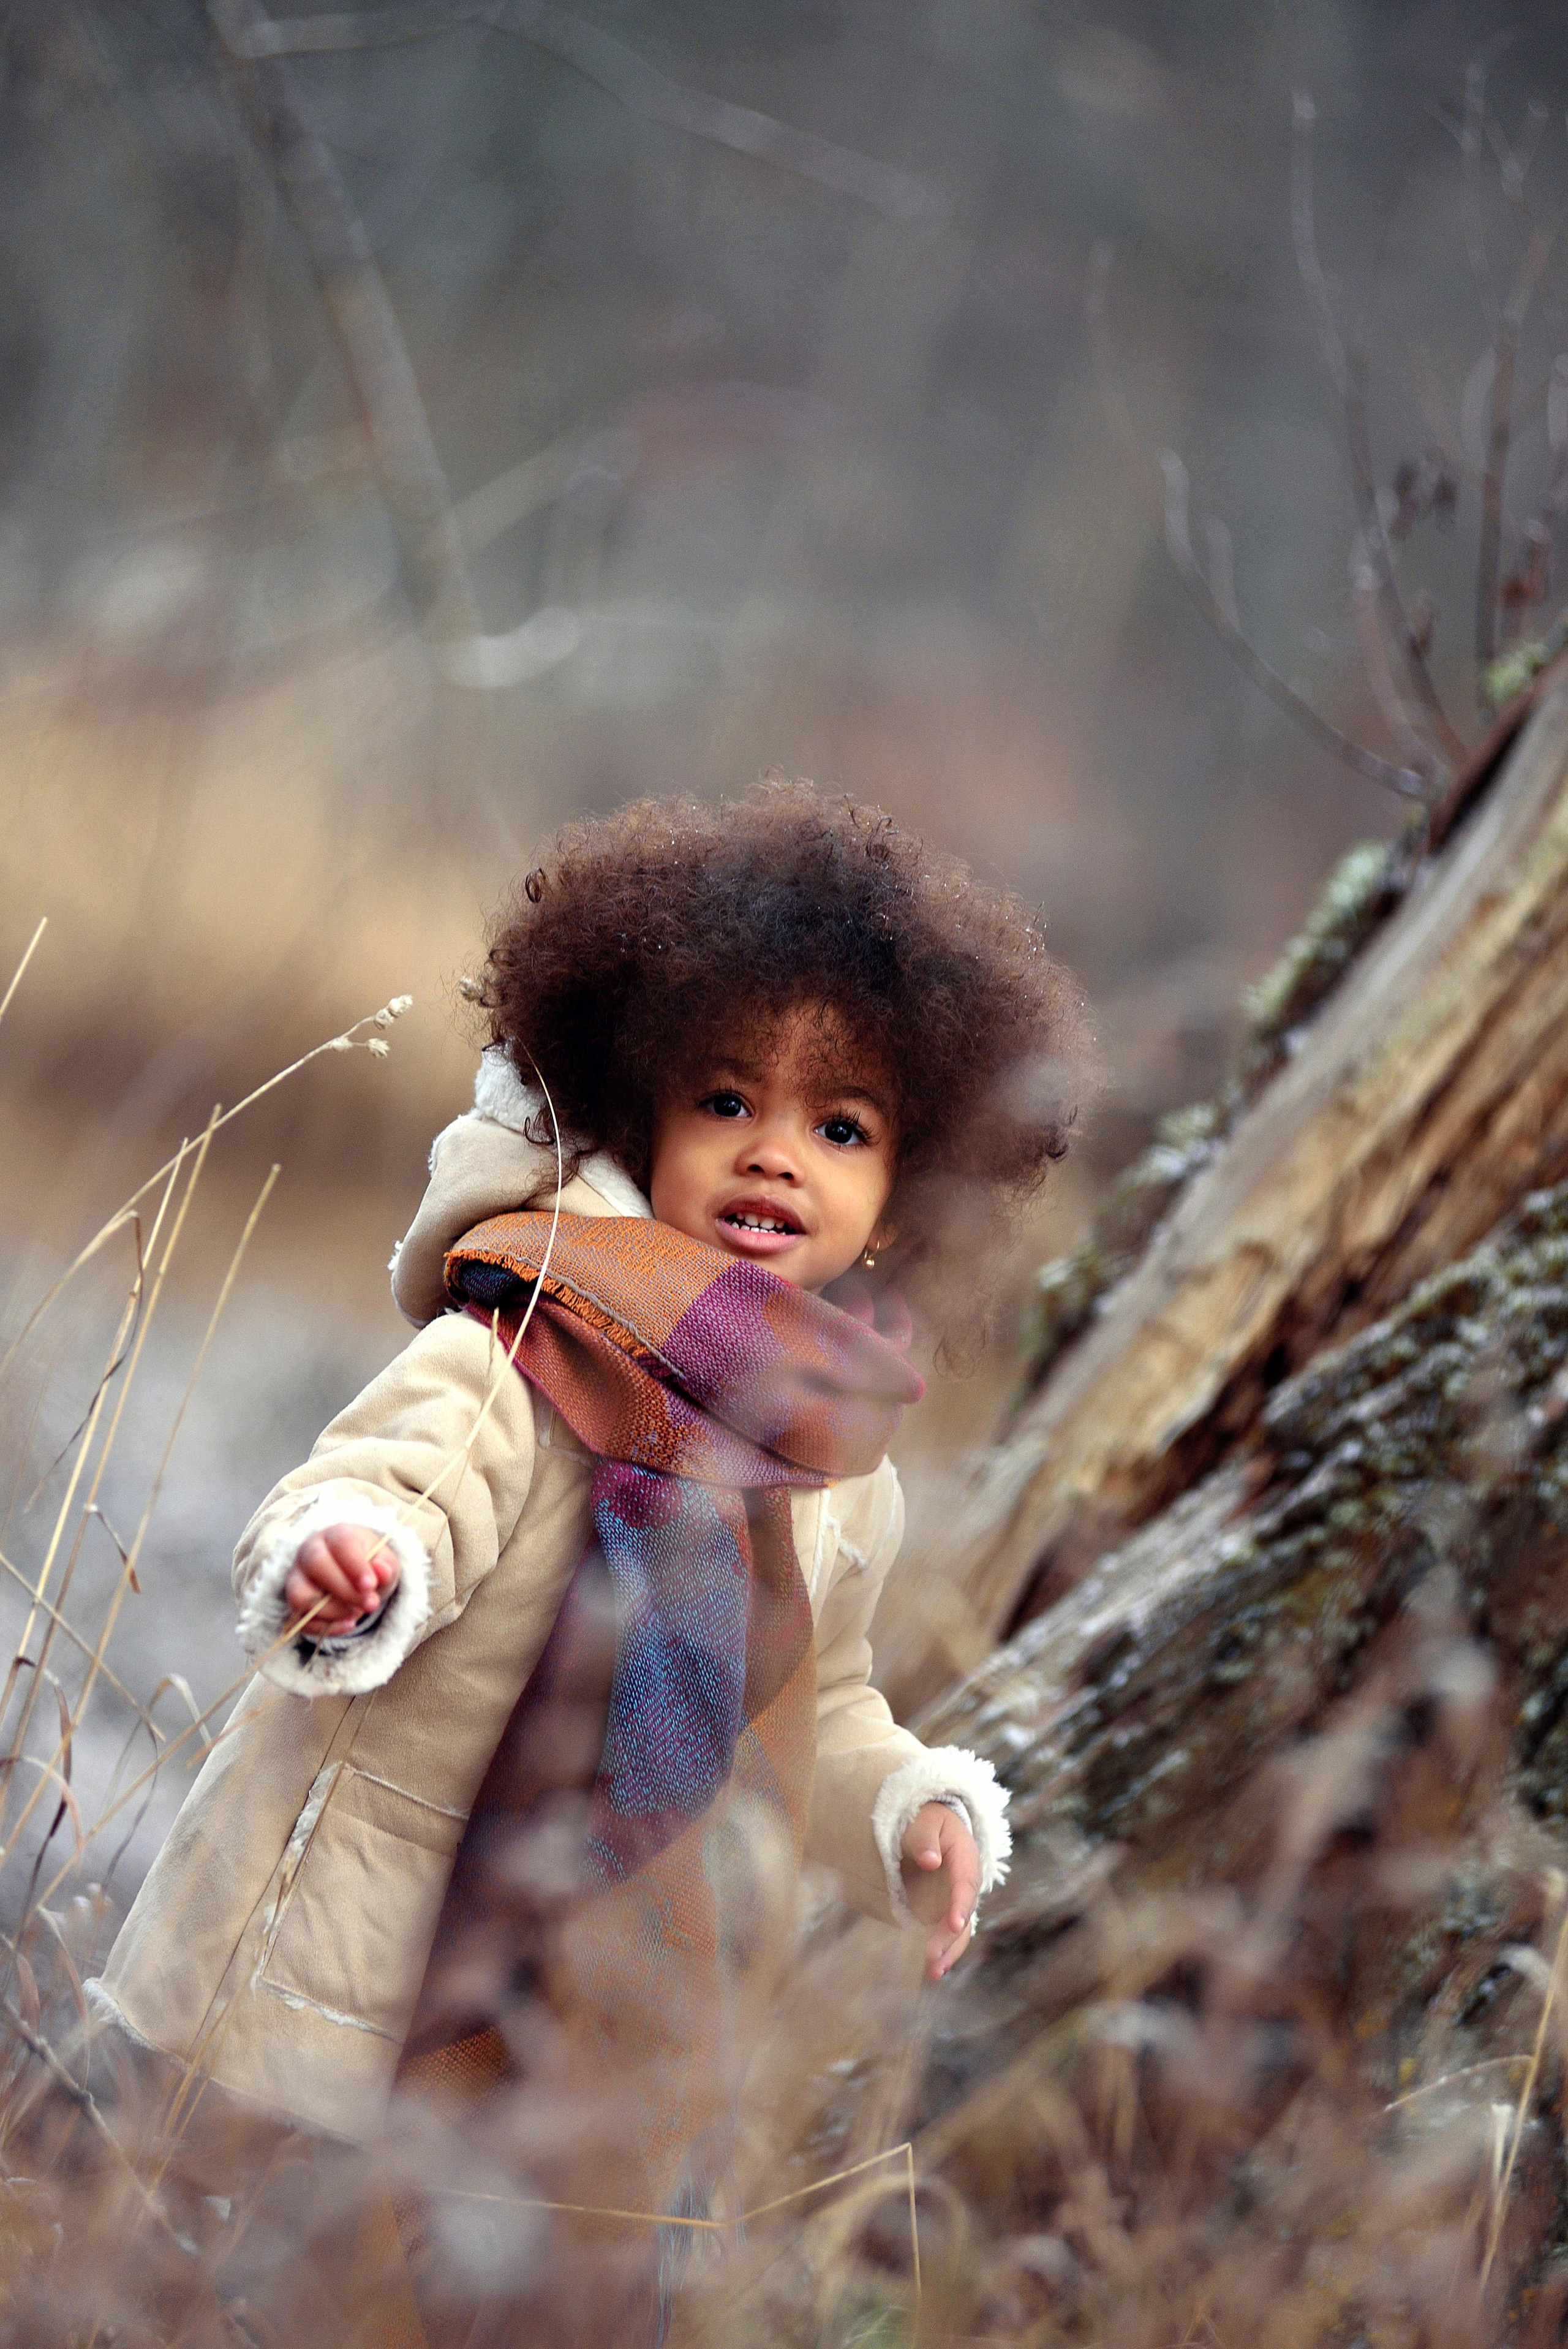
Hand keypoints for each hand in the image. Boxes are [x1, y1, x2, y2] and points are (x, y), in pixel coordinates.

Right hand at [284, 1524, 399, 1634]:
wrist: (352, 1571)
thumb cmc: (368, 1562)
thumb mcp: (383, 1561)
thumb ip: (385, 1565)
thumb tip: (383, 1572)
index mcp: (336, 1535)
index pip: (340, 1543)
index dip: (355, 1565)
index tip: (370, 1585)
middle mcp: (310, 1552)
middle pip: (317, 1565)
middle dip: (345, 1590)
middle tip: (370, 1604)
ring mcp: (297, 1577)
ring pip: (300, 1596)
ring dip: (332, 1611)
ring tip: (356, 1613)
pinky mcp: (293, 1601)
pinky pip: (301, 1619)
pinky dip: (326, 1627)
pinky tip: (348, 1624)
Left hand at [901, 1801, 980, 1981]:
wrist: (926, 1828)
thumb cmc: (925, 1821)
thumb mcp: (925, 1821)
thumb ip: (925, 1837)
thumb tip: (930, 1860)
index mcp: (965, 1855)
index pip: (966, 1882)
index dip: (961, 1904)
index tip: (954, 1924)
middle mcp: (966, 1882)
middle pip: (963, 1912)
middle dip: (950, 1937)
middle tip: (932, 1957)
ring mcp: (957, 1899)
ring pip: (959, 1930)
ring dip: (948, 1952)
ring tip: (932, 1973)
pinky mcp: (945, 1912)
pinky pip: (948, 1935)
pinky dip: (942, 1952)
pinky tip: (932, 1971)